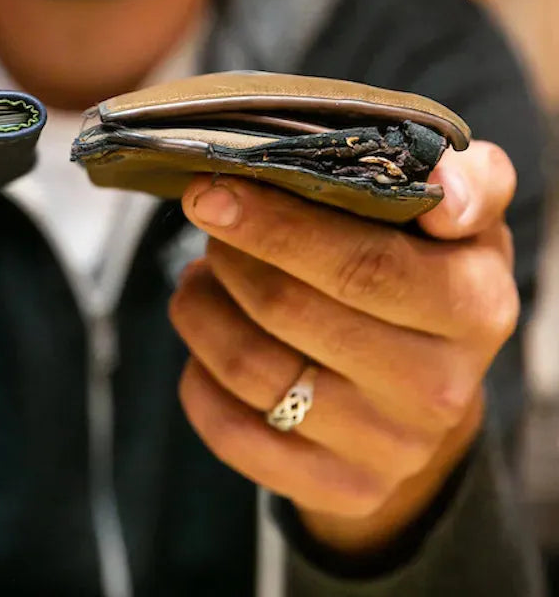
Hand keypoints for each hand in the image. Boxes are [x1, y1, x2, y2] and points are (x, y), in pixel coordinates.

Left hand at [171, 142, 517, 554]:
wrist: (429, 384)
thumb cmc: (426, 269)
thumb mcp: (460, 215)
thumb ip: (461, 180)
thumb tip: (441, 194)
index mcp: (471, 306)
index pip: (360, 266)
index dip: (274, 226)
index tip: (211, 192)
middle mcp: (438, 388)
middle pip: (288, 310)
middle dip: (229, 257)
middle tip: (210, 222)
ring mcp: (388, 449)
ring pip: (249, 368)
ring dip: (201, 308)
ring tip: (201, 276)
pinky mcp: (340, 488)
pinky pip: (232, 432)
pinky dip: (197, 375)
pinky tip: (208, 336)